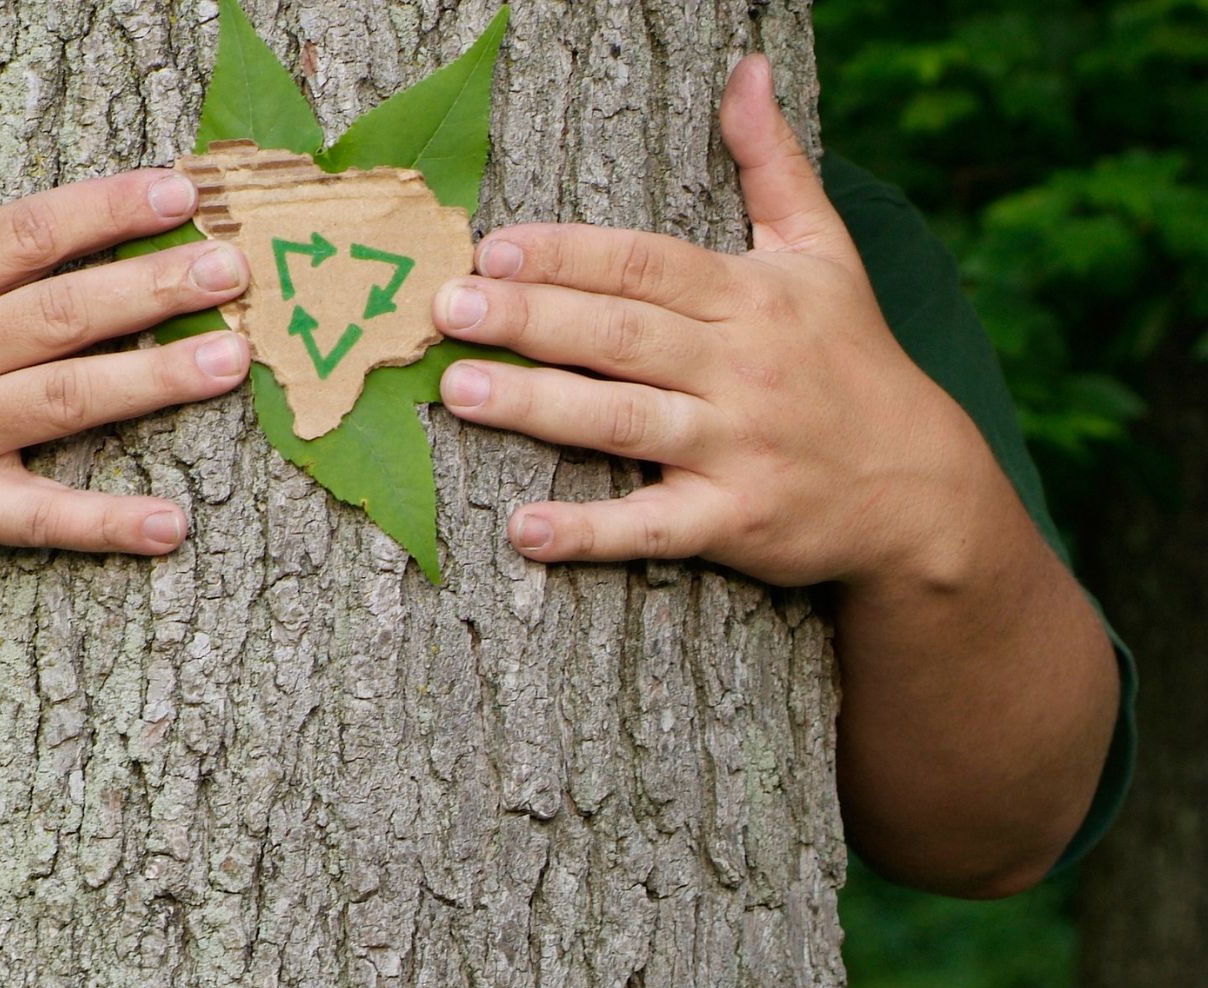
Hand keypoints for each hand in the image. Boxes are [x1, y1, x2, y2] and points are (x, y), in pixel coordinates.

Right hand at [0, 48, 251, 574]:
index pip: (27, 234)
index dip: (105, 209)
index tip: (182, 189)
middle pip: (61, 313)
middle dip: (152, 286)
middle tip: (235, 268)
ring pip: (65, 401)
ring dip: (153, 382)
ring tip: (232, 361)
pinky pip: (37, 519)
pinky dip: (104, 524)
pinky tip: (172, 525)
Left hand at [432, 55, 1007, 590]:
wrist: (924, 488)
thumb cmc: (852, 360)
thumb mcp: (824, 253)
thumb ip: (773, 163)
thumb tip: (747, 70)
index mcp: (751, 298)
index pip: (646, 266)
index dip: (569, 254)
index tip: (493, 247)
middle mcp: (740, 368)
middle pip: (621, 335)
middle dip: (530, 316)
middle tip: (447, 307)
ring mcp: (736, 447)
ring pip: (623, 421)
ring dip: (538, 408)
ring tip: (459, 391)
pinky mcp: (734, 521)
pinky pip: (652, 527)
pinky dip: (589, 533)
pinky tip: (524, 532)